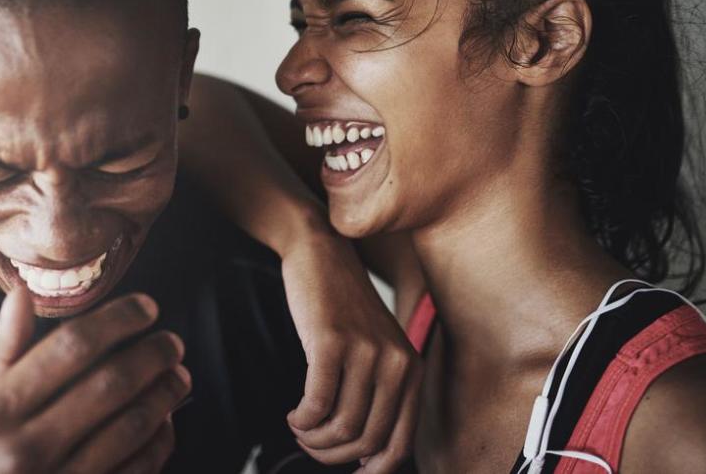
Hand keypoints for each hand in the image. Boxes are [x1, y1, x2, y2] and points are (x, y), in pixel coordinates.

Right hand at [0, 287, 190, 473]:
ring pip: (130, 427)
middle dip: (151, 355)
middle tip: (171, 342)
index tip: (144, 308)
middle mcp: (25, 449)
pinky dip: (158, 443)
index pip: (69, 349)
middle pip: (108, 385)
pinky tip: (164, 422)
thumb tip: (22, 295)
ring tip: (177, 376)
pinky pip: (136, 471)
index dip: (116, 321)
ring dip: (163, 396)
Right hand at [280, 233, 420, 472]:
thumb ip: (379, 393)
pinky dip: (302, 419)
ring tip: (299, 428)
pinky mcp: (333, 342)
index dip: (373, 471)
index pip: (400, 444)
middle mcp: (397, 364)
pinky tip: (294, 413)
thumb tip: (364, 455)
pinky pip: (317, 403)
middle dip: (331, 456)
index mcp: (412, 370)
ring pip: (340, 427)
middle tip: (309, 445)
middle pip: (366, 440)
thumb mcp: (374, 348)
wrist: (321, 252)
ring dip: (312, 439)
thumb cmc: (341, 306)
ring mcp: (366, 352)